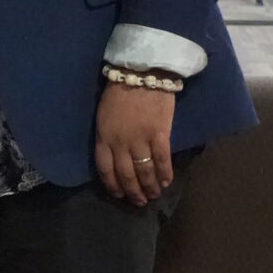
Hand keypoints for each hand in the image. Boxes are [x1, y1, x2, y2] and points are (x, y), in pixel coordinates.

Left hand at [94, 81, 175, 207]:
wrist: (142, 71)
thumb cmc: (121, 91)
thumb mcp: (104, 114)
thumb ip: (109, 136)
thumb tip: (118, 157)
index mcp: (104, 136)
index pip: (105, 169)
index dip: (113, 185)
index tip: (119, 194)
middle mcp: (120, 142)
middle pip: (126, 174)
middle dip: (133, 191)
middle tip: (140, 201)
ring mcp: (140, 139)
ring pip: (144, 171)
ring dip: (150, 187)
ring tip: (154, 195)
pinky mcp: (159, 134)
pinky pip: (162, 160)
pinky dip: (165, 174)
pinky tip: (167, 181)